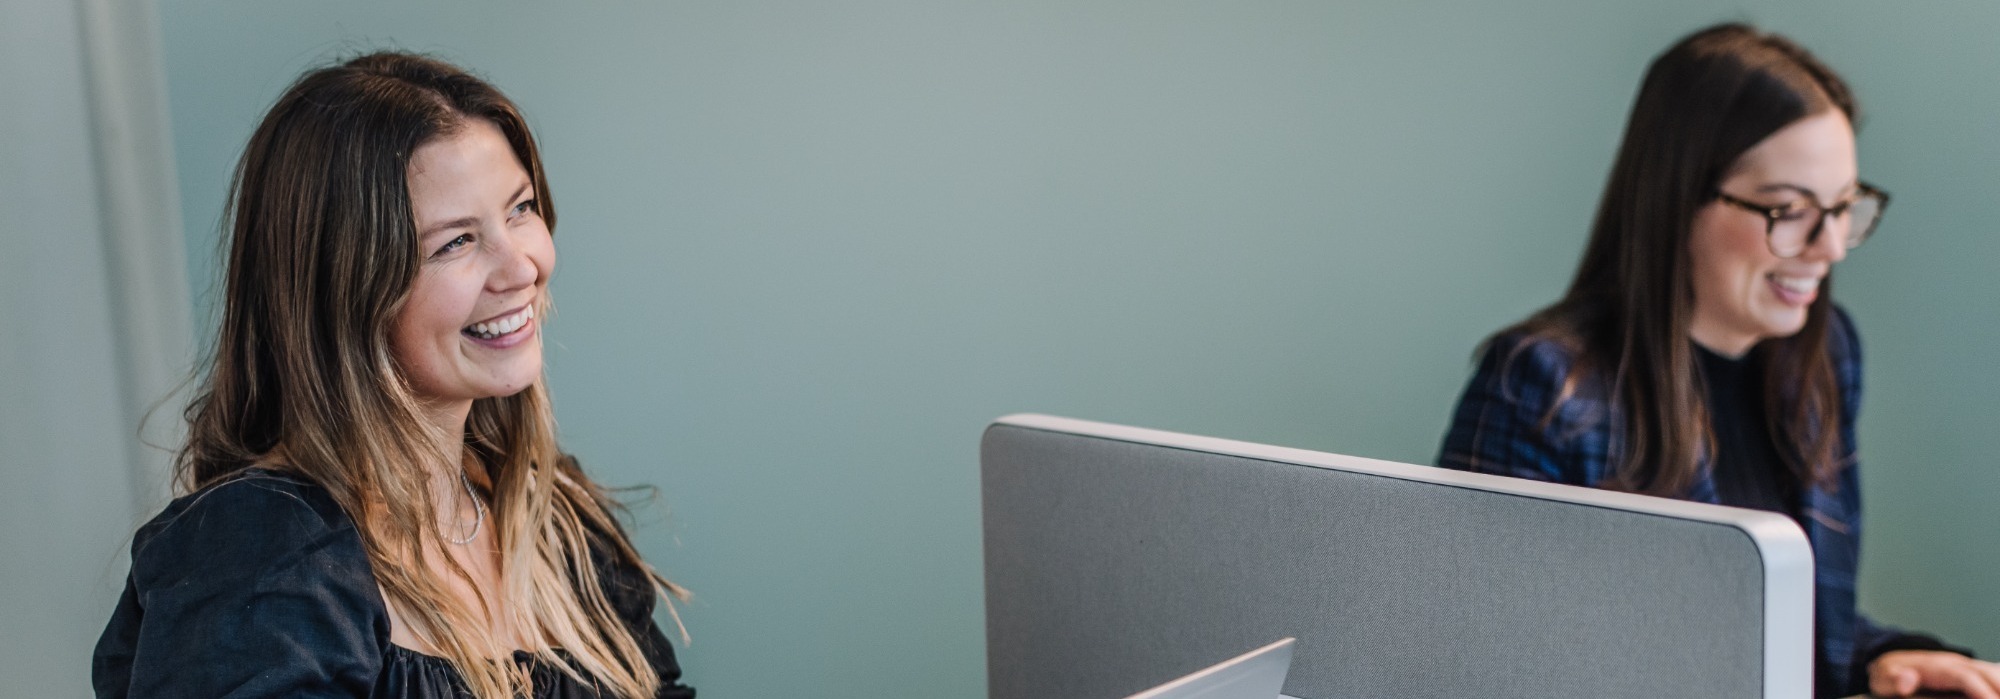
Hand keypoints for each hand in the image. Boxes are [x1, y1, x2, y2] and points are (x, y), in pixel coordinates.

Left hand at [1870, 650, 1999, 698]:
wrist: (1893, 663)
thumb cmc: (1890, 675)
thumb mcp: (1884, 678)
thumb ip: (1895, 680)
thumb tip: (1907, 679)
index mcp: (1937, 667)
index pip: (1964, 676)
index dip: (1980, 690)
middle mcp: (1957, 664)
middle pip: (1986, 672)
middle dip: (1998, 687)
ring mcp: (1966, 668)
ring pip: (1992, 672)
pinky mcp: (1970, 674)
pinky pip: (1990, 675)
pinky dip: (1997, 680)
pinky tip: (1999, 686)